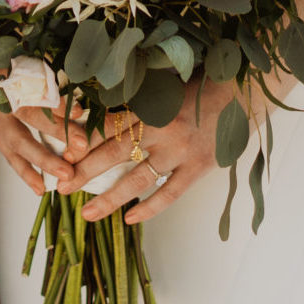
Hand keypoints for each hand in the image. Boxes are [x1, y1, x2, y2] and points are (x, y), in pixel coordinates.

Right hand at [0, 57, 86, 194]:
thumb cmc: (6, 53)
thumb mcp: (24, 55)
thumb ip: (46, 75)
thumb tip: (76, 103)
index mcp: (3, 77)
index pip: (31, 93)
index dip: (56, 103)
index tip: (78, 113)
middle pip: (25, 123)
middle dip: (52, 139)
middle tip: (78, 153)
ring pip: (16, 146)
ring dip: (41, 164)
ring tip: (64, 178)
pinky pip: (10, 154)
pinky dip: (25, 171)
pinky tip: (39, 187)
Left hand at [64, 82, 225, 226]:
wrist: (242, 92)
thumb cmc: (199, 85)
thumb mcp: (163, 85)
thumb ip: (136, 98)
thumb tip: (102, 110)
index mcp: (150, 104)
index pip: (108, 125)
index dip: (83, 140)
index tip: (62, 154)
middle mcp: (162, 129)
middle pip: (115, 153)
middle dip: (85, 171)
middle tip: (62, 187)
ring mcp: (180, 151)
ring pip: (138, 179)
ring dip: (110, 198)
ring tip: (88, 215)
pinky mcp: (198, 168)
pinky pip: (170, 193)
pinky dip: (150, 207)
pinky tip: (131, 218)